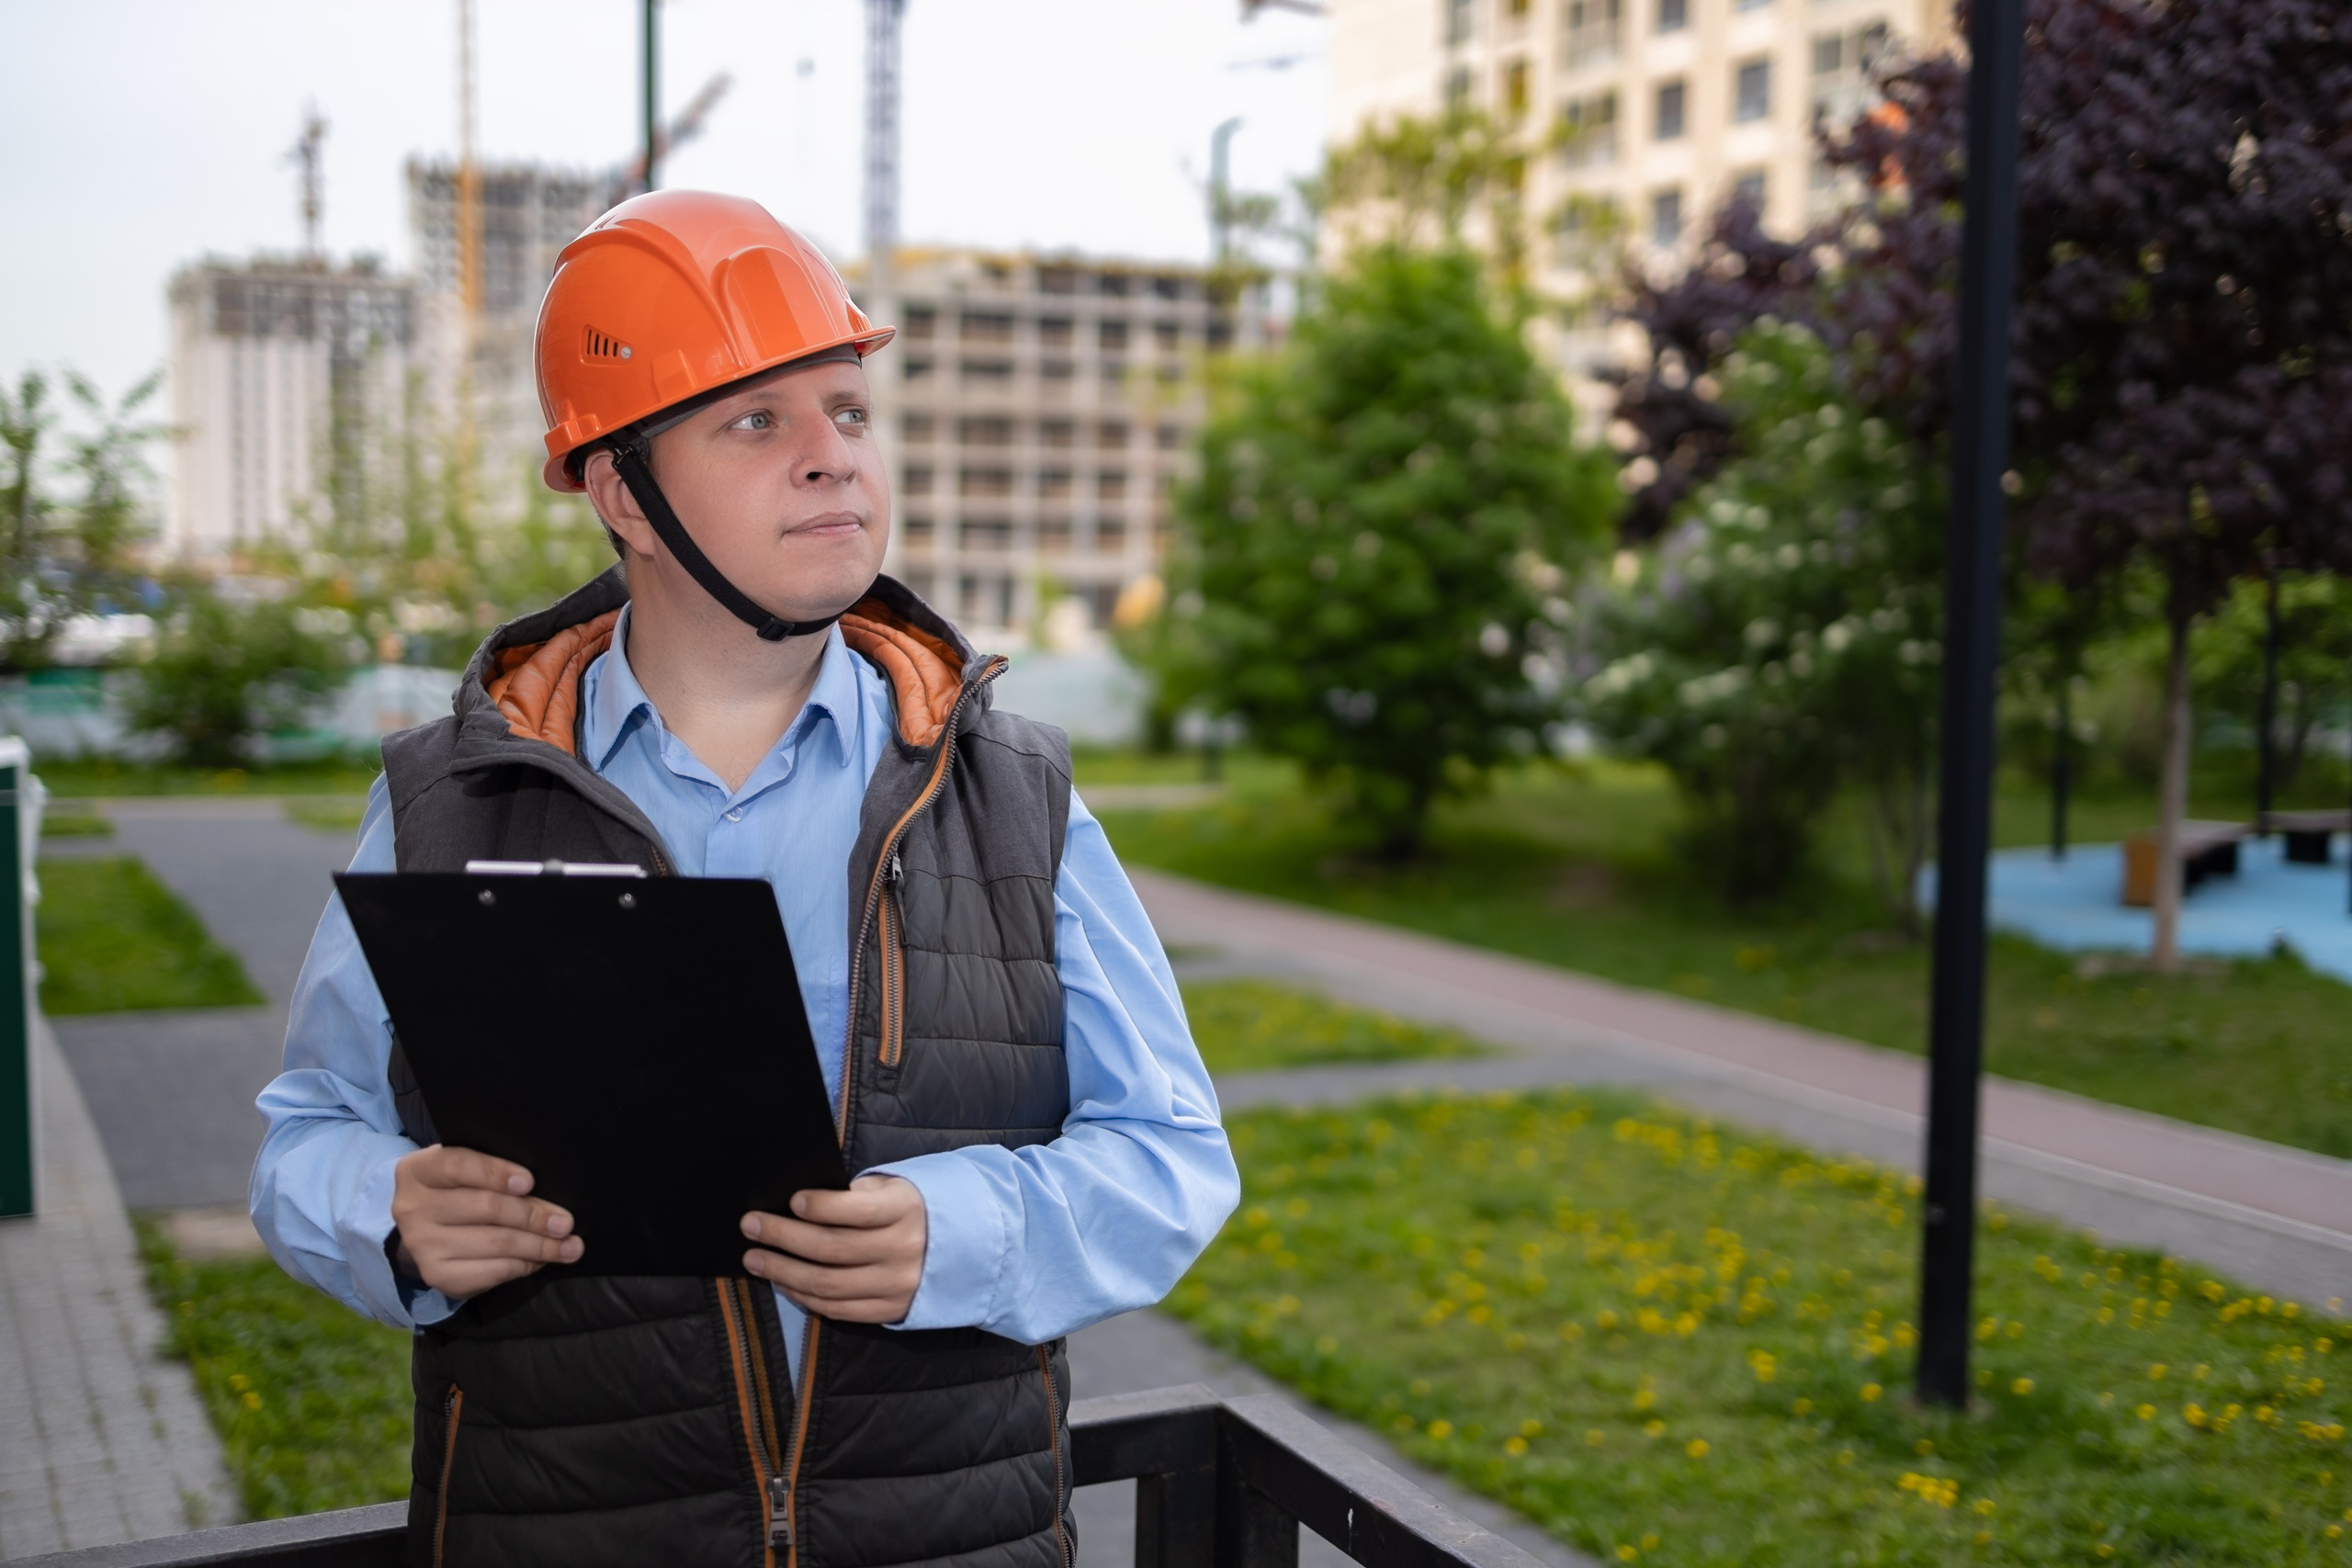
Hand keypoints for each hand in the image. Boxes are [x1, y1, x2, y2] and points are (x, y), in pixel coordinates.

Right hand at [390, 1144, 581, 1299]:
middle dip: (533, 1215)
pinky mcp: (436, 1274)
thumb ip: (494, 1170)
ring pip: (495, 1242)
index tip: (529, 1181)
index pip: (458, 1165)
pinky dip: (523, 1265)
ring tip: (569, 1246)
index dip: (495, 1173)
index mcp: (419, 1170)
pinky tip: (542, 1260)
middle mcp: (412, 1207)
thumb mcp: (466, 1169)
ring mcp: (422, 1244)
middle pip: (485, 1207)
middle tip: (566, 1222)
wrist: (426, 1228)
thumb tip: (548, 1186)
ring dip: (539, 1245)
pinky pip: (491, 1271)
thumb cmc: (460, 1188)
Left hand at [741, 1175, 927, 1323]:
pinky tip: (783, 1282)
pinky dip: (805, 1297)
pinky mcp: (890, 1310)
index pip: (858, 1211)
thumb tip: (799, 1206)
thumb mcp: (892, 1189)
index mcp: (905, 1210)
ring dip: (784, 1271)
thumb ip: (855, 1195)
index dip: (822, 1207)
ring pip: (829, 1284)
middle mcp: (903, 1249)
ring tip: (755, 1258)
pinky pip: (839, 1309)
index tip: (792, 1200)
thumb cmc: (907, 1209)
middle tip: (750, 1226)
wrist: (961, 1247)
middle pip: (833, 1248)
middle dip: (784, 1236)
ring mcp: (897, 1285)